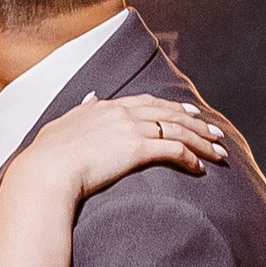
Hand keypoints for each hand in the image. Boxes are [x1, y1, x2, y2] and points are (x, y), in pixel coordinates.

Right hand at [13, 93, 226, 203]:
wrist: (46, 170)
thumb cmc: (47, 155)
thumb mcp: (63, 125)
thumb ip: (81, 110)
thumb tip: (91, 96)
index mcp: (106, 107)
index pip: (149, 102)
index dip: (172, 107)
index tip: (190, 112)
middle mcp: (122, 113)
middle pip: (170, 114)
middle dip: (196, 123)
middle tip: (216, 132)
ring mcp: (131, 129)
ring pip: (177, 130)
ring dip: (202, 141)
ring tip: (219, 152)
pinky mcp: (137, 149)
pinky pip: (173, 150)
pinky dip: (190, 157)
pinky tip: (200, 168)